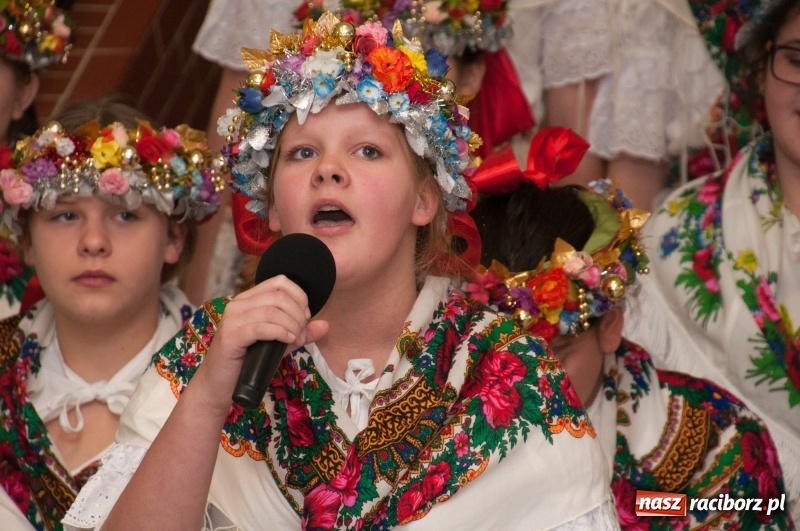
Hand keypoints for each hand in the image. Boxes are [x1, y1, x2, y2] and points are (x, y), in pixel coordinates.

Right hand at [193, 275, 328, 412]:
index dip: (299, 297)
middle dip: (298, 314)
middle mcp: (238, 304)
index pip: (280, 282)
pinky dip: (281, 333)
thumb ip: (300, 332)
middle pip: (279, 296)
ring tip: (295, 340)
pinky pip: (262, 327)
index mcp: (248, 300)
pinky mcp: (231, 336)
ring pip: (272, 311)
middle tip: (302, 333)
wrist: (219, 385)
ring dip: (292, 325)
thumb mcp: (280, 344)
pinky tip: (288, 341)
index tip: (305, 317)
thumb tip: (325, 325)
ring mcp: (232, 319)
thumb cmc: (248, 363)